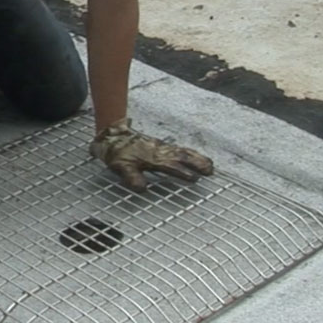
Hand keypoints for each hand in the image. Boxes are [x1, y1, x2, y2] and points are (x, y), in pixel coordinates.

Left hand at [90, 119, 213, 191]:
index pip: (171, 166)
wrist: (112, 134)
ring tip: (210, 164)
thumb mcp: (121, 167)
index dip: (182, 172)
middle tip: (211, 171)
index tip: (194, 179)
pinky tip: (193, 155)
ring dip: (196, 158)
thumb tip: (142, 188)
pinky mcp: (160, 145)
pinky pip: (178, 149)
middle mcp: (160, 151)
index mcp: (153, 158)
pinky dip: (189, 152)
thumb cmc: (117, 152)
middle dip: (197, 163)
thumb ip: (131, 176)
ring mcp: (161, 147)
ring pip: (183, 151)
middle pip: (182, 156)